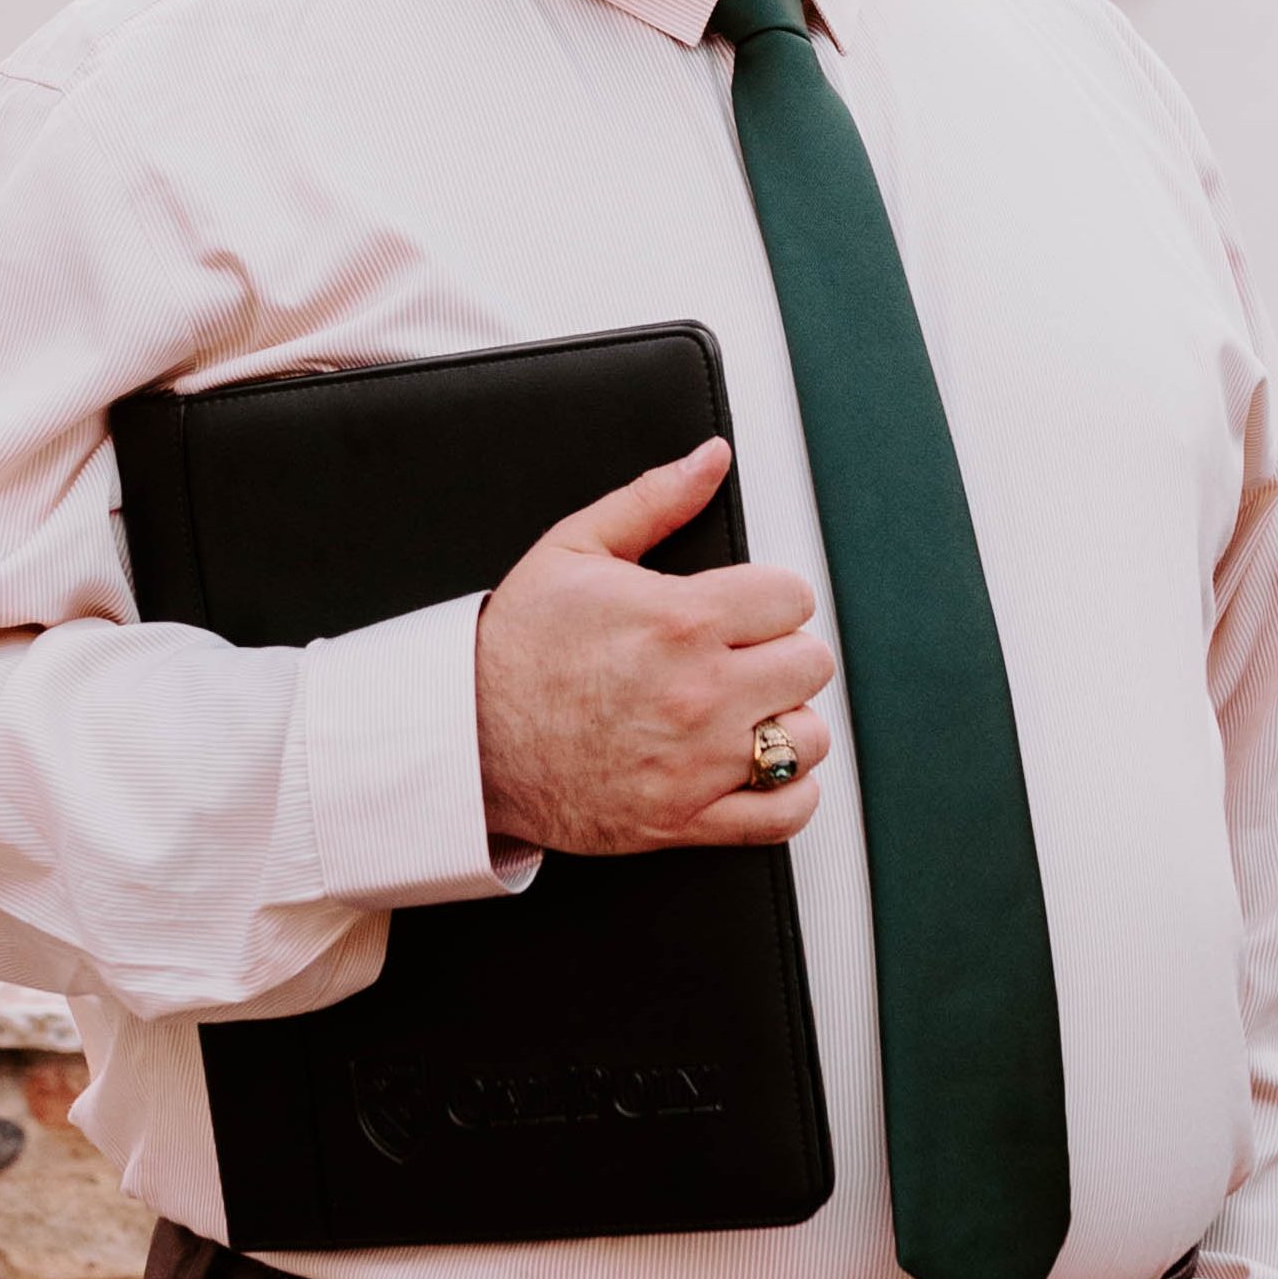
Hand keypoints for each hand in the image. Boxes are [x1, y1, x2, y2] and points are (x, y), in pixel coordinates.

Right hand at [475, 438, 833, 854]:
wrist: (467, 737)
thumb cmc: (517, 645)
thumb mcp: (576, 546)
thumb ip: (655, 498)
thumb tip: (710, 459)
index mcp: (680, 619)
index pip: (793, 597)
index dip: (770, 596)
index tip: (746, 608)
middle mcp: (699, 692)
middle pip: (810, 663)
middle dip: (780, 652)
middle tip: (741, 656)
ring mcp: (695, 762)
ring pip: (807, 738)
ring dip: (785, 722)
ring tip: (745, 712)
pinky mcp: (684, 818)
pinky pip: (783, 814)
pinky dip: (785, 793)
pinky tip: (756, 768)